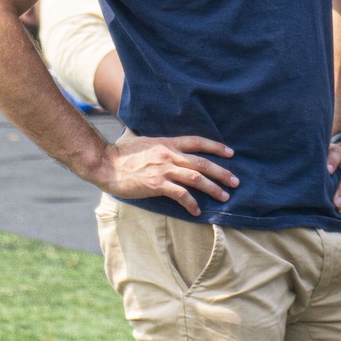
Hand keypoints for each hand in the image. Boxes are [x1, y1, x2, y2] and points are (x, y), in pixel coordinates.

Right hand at [91, 136, 236, 216]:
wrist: (105, 163)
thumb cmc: (118, 152)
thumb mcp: (136, 138)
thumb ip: (146, 137)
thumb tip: (139, 130)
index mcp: (167, 143)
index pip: (197, 142)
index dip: (216, 146)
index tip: (230, 153)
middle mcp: (169, 155)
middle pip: (202, 163)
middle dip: (222, 172)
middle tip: (236, 181)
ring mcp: (164, 169)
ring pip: (196, 178)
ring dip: (213, 188)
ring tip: (225, 197)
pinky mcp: (157, 184)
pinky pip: (181, 195)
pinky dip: (192, 203)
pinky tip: (197, 211)